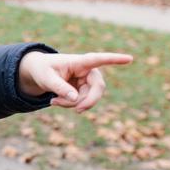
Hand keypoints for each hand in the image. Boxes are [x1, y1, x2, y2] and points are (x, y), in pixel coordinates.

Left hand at [18, 51, 132, 112]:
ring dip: (72, 104)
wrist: (40, 72)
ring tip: (53, 102)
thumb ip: (59, 87)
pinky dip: (71, 105)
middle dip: (87, 101)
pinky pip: (83, 101)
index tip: (129, 59)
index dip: (113, 59)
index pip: (97, 59)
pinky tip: (56, 101)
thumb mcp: (46, 78)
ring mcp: (87, 80)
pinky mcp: (85, 89)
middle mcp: (87, 70)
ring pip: (89, 98)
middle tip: (78, 111)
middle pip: (97, 88)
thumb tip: (76, 99)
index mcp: (79, 61)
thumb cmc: (42, 70)